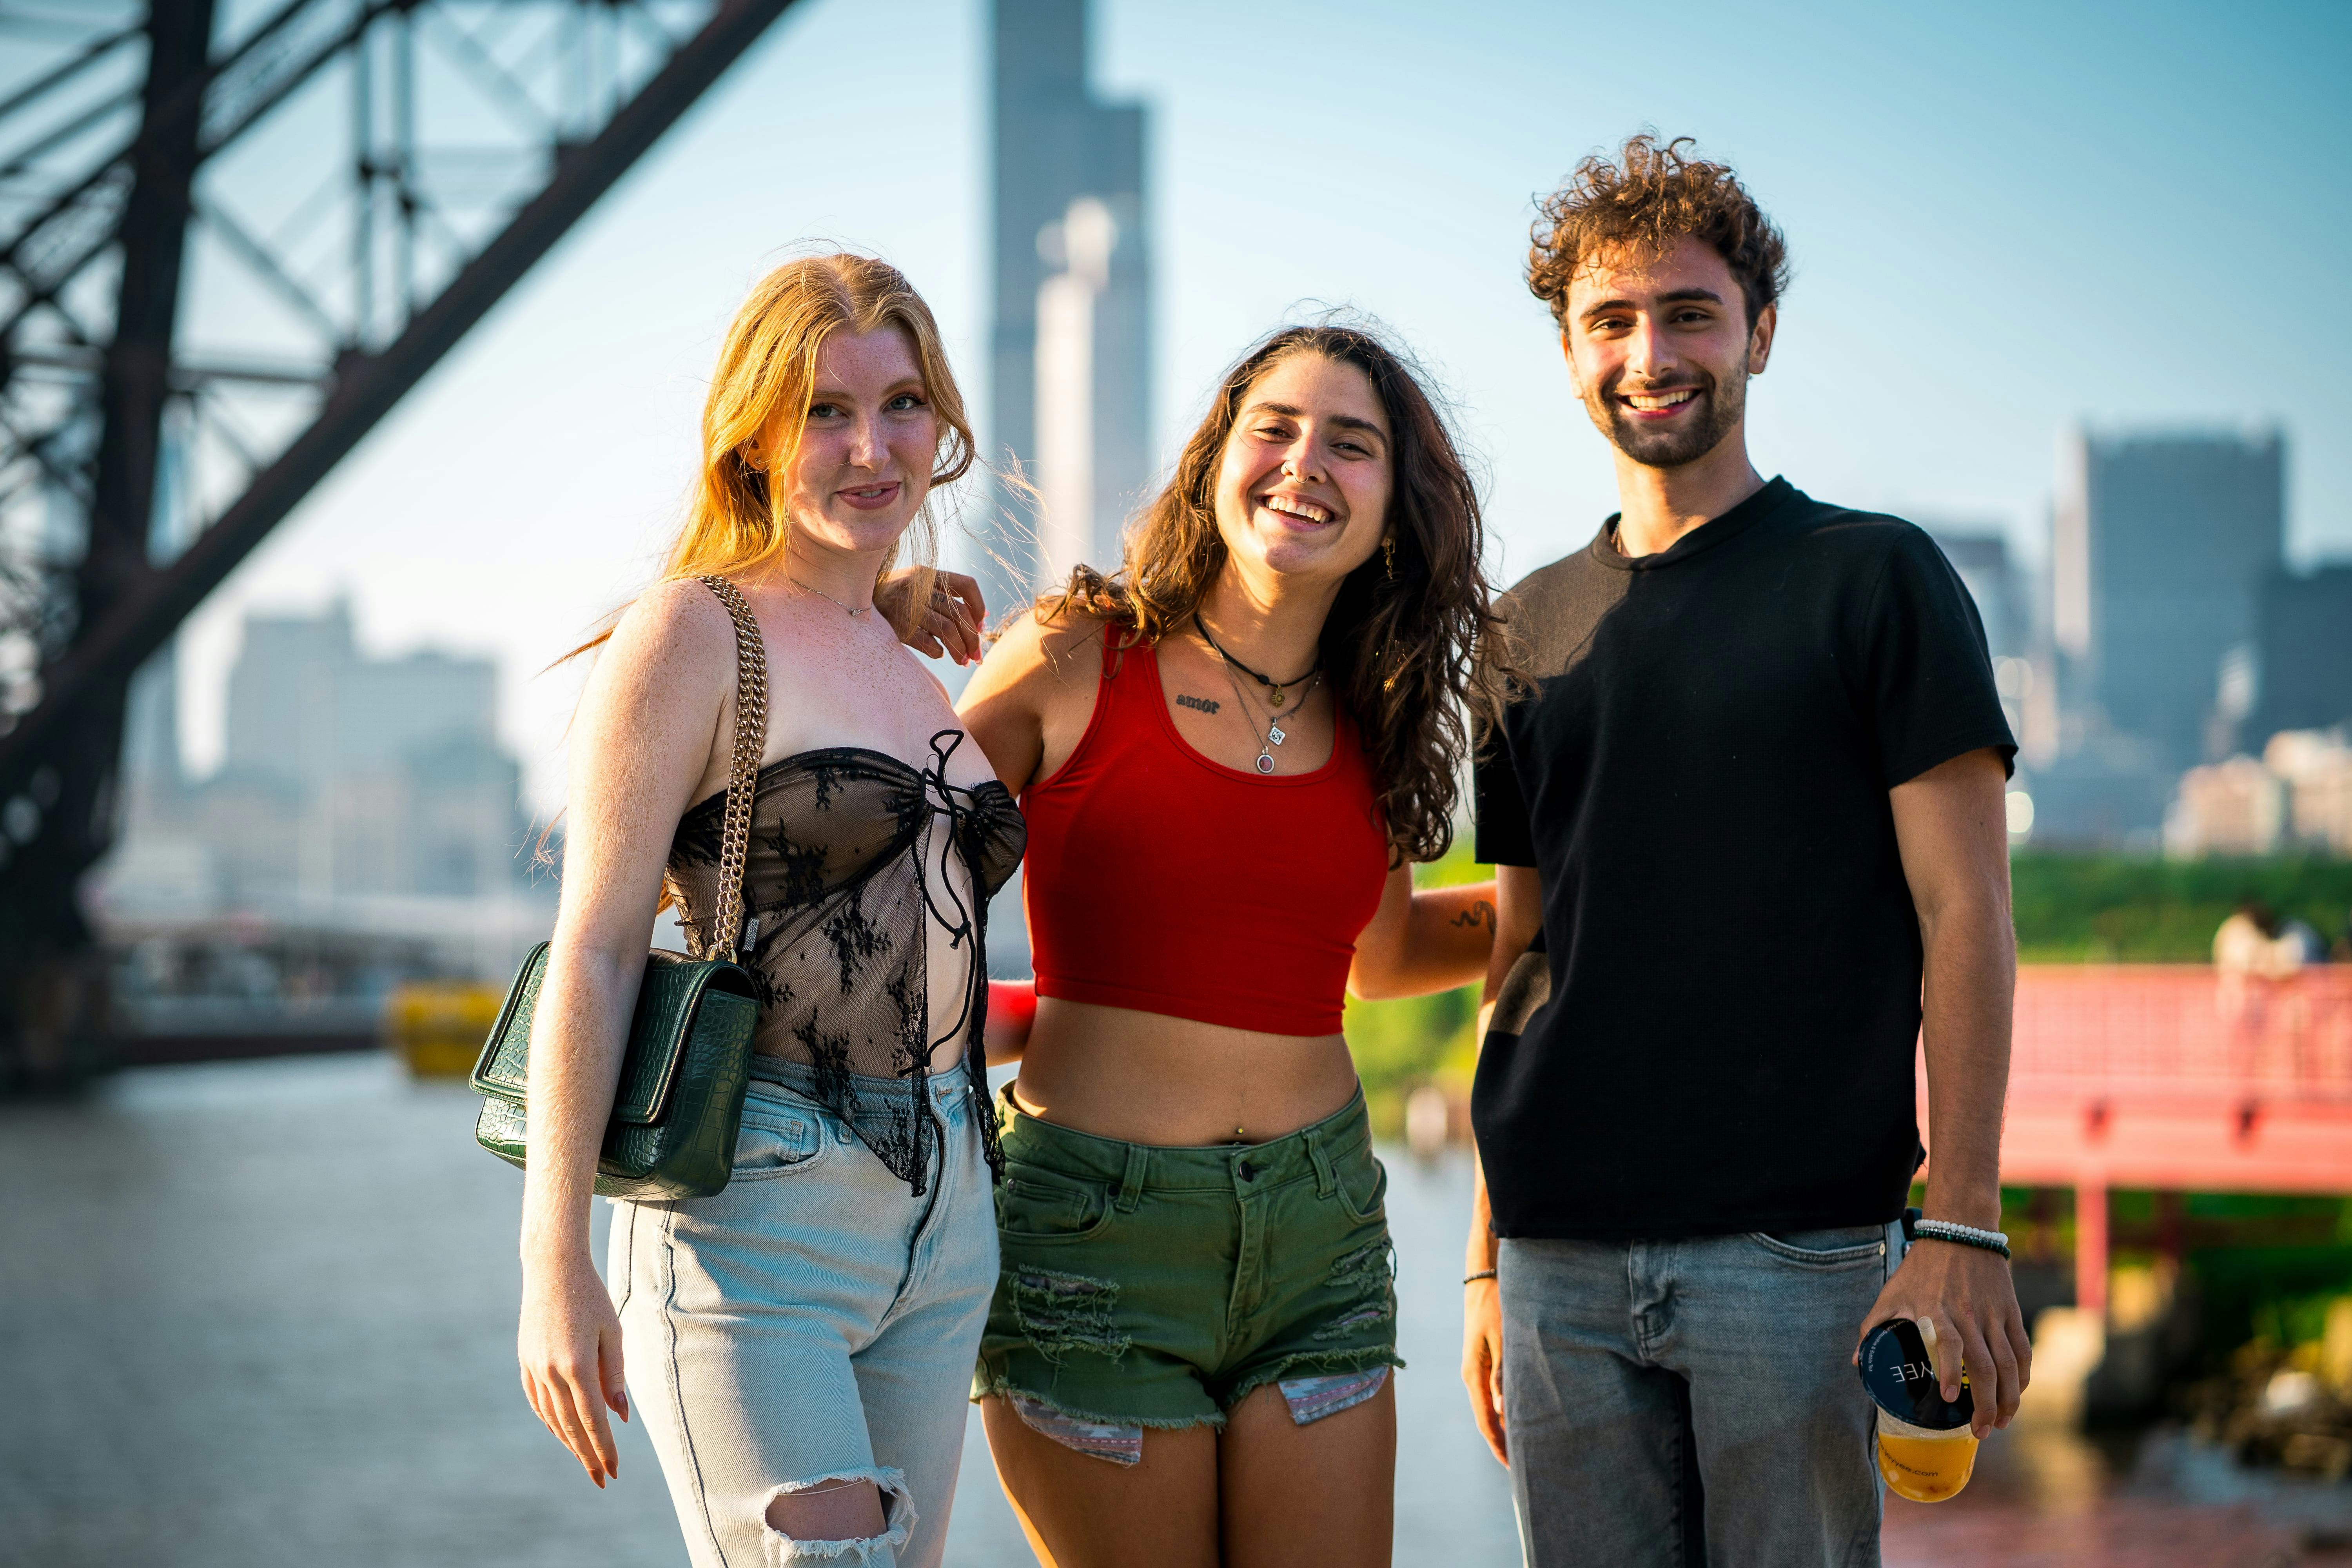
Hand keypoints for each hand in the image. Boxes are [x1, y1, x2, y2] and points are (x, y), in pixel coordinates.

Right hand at [520, 1249, 629, 1486]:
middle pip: (570, 1426)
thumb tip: (620, 1418)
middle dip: (587, 1456)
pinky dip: (550, 1421)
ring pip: (551, 1417)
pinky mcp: (525, 1362)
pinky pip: (537, 1402)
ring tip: (586, 1461)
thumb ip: (616, 1376)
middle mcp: (551, 1371)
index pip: (592, 1420)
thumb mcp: (613, 1333)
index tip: (614, 1472)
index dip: (604, 1448)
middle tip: (602, 1479)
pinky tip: (562, 1433)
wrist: (552, 1269)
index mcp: (578, 1364)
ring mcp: (534, 1367)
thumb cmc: (592, 1298)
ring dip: (568, 1443)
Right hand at [876, 568, 986, 664]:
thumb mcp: (913, 585)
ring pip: (948, 629)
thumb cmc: (889, 597)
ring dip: (960, 650)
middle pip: (960, 613)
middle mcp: (918, 587)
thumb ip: (942, 596)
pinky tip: (939, 654)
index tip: (981, 626)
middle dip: (974, 639)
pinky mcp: (897, 626)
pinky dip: (939, 652)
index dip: (979, 607)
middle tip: (977, 656)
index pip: (966, 585)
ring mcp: (906, 606)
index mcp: (926, 574)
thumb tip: (981, 618)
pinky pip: (929, 643)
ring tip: (963, 661)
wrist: (849, 599)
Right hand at [1461, 1277, 1507, 1464]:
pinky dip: (1505, 1409)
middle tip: (1523, 1466)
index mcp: (1473, 1374)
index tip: (1512, 1467)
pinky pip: (1492, 1394)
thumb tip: (1504, 1409)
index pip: (1485, 1420)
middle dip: (1502, 1442)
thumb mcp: (1503, 1338)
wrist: (1483, 1281)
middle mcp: (1471, 1376)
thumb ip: (1504, 1373)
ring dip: (1505, 1427)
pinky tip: (1519, 1415)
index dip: (1498, 1445)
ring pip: (1490, 1408)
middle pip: (1486, 1418)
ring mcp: (1476, 1370)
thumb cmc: (1496, 1306)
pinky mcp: (1483, 1363)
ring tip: (1525, 1447)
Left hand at [1855, 1239, 2031, 1436]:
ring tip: (2001, 1422)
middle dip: (1987, 1404)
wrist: (1960, 1232)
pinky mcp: (2011, 1312)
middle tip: (1980, 1430)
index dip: (1952, 1372)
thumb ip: (1873, 1325)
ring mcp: (1994, 1314)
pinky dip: (2022, 1376)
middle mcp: (1969, 1315)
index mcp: (1937, 1310)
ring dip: (2009, 1398)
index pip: (1949, 1343)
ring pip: (2009, 1363)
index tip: (1951, 1399)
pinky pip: (2022, 1350)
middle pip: (1986, 1366)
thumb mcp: (1892, 1292)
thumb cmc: (1921, 1267)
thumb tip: (1856, 1362)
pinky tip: (2016, 1394)